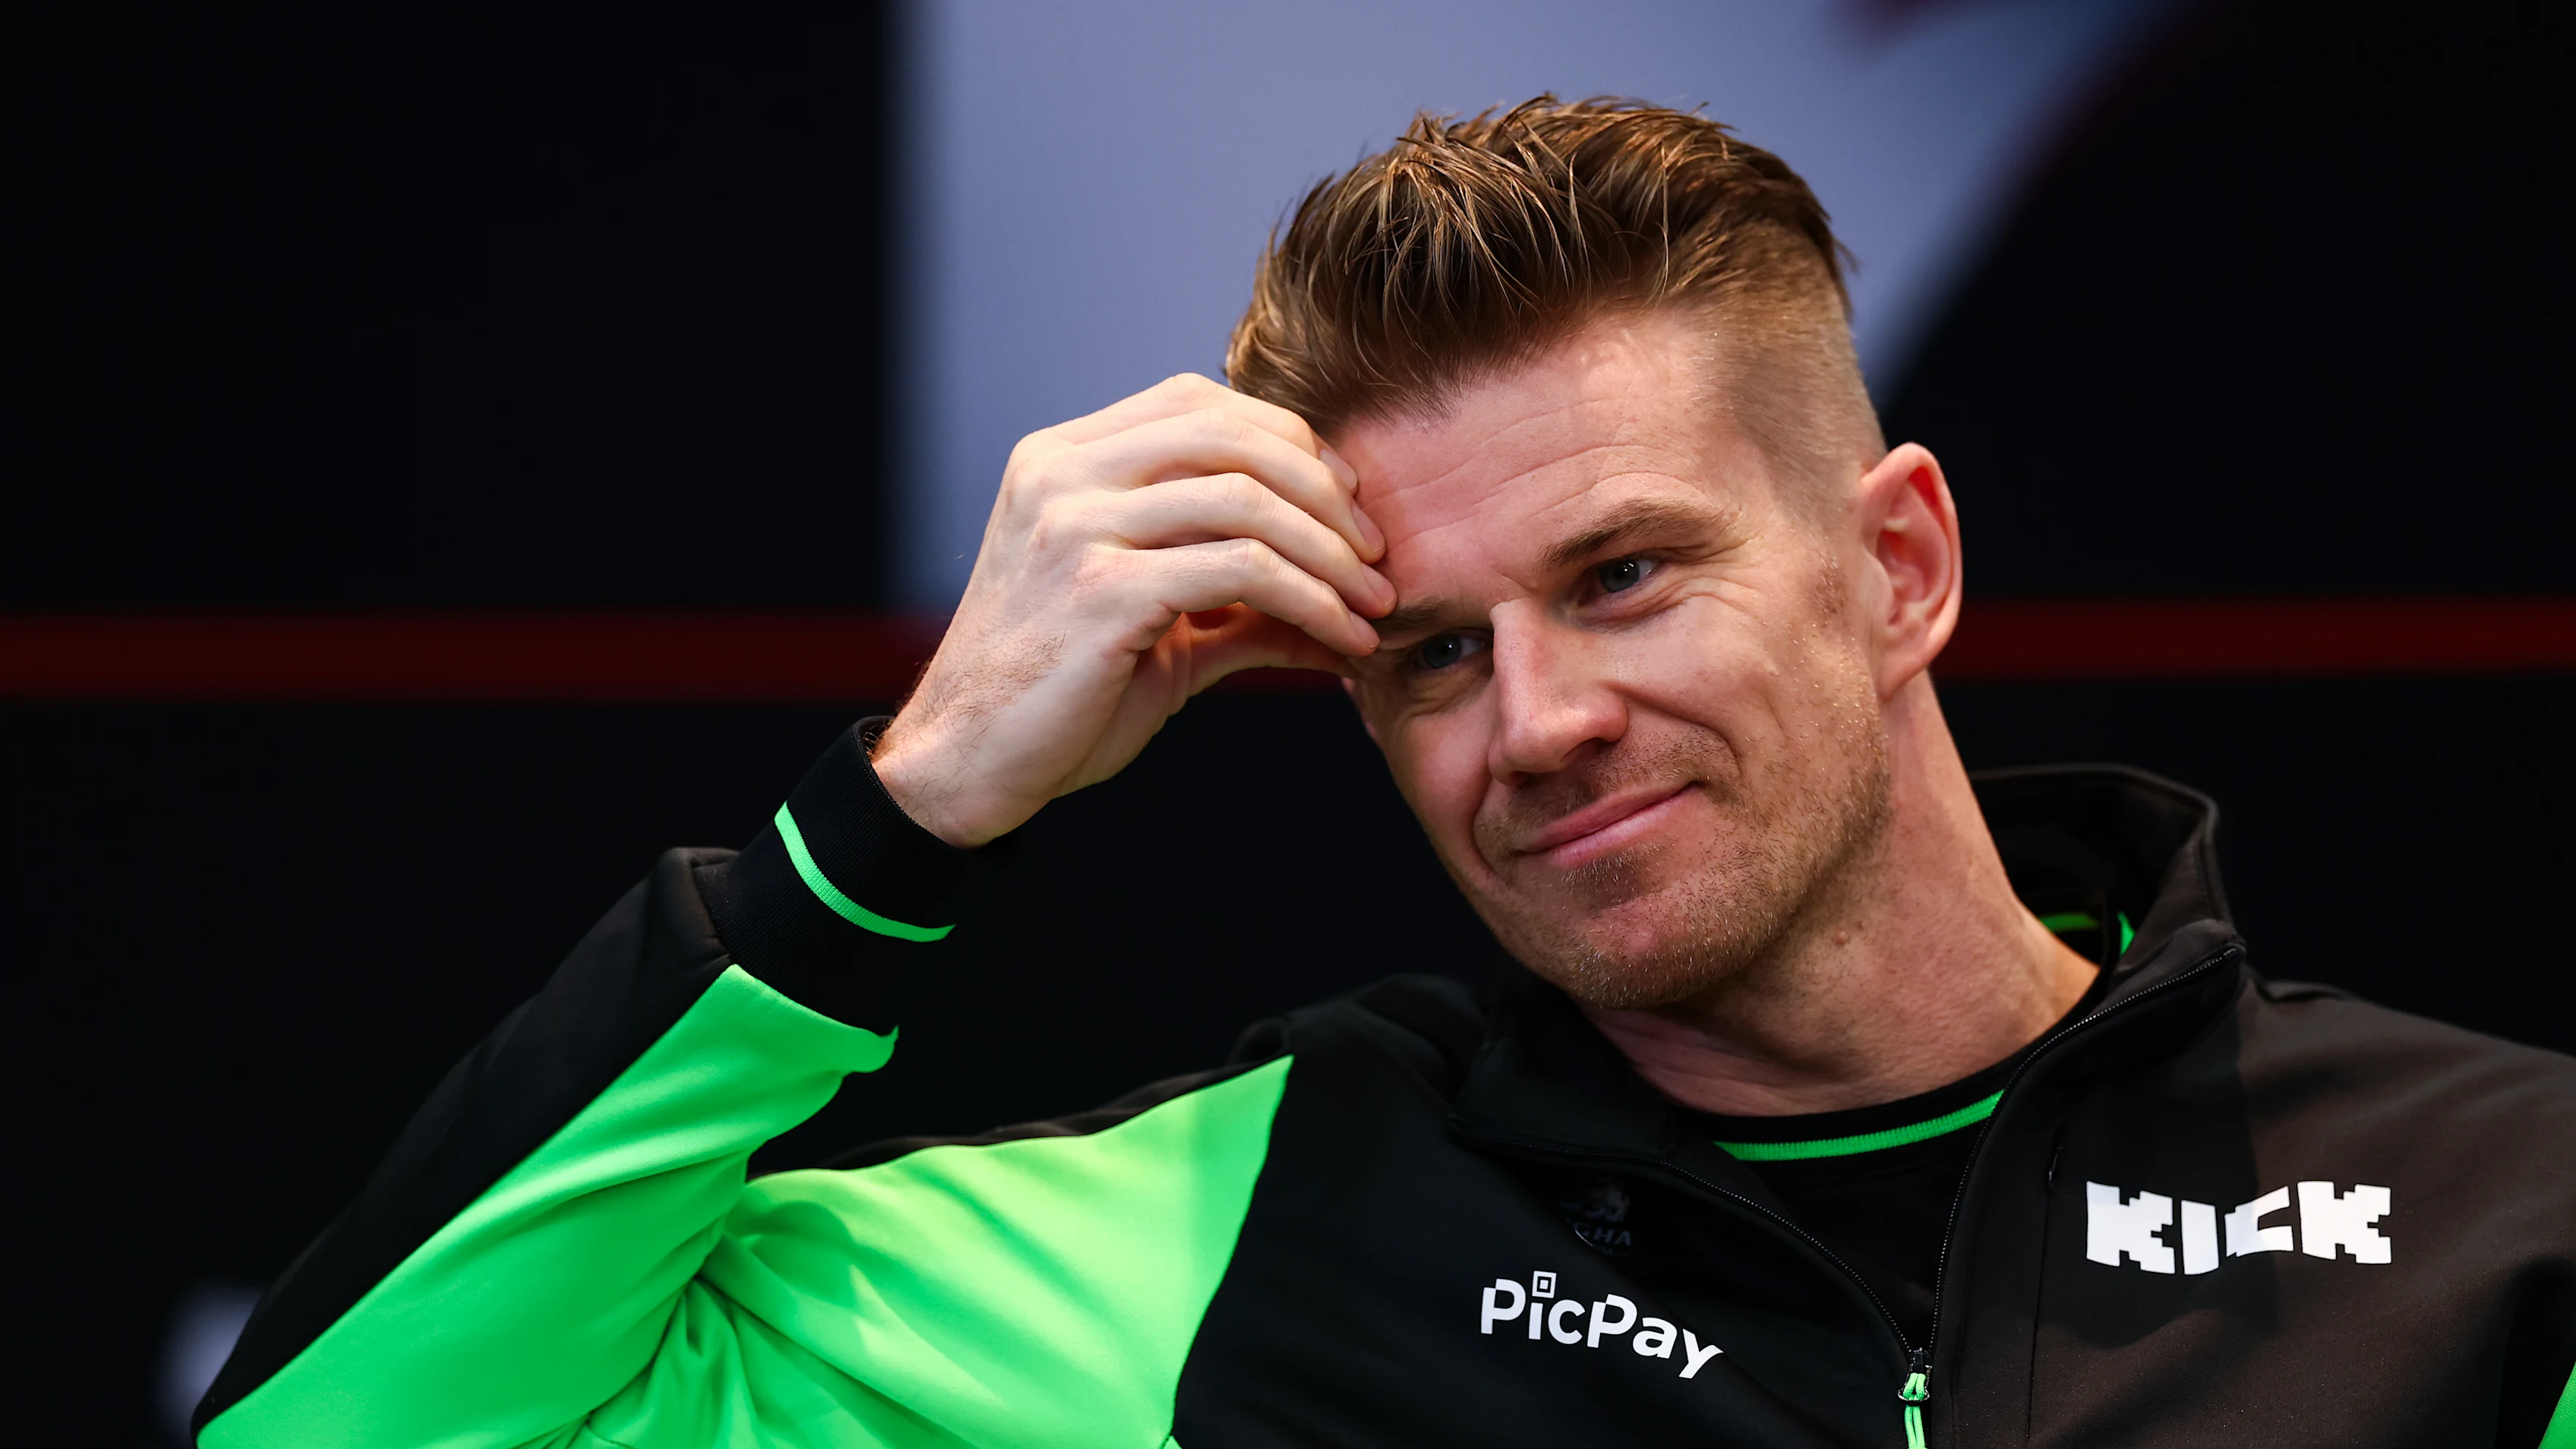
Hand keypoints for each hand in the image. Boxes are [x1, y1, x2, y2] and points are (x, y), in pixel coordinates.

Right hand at [873, 374, 1391, 845]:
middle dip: (1327, 493)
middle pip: (1234, 435)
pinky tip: (1342, 640)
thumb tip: (1345, 606)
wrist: (964, 768)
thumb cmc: (1056, 699)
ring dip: (1333, 555)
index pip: (1201, 404)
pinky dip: (1311, 602)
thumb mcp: (1155, 629)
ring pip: (1247, 500)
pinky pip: (1241, 572)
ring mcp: (1076, 525)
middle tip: (1378, 557)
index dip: (1291, 444)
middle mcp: (1063, 474)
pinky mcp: (1099, 588)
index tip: (1348, 509)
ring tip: (1375, 606)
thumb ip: (1236, 601)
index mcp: (1063, 459)